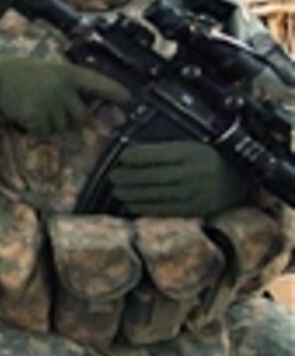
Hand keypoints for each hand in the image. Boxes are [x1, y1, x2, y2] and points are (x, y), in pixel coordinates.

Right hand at [0, 56, 129, 138]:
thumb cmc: (26, 78)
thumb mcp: (54, 77)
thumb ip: (81, 93)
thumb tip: (115, 118)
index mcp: (68, 73)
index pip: (100, 83)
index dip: (116, 92)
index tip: (129, 100)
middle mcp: (63, 89)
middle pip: (82, 116)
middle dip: (71, 117)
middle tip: (50, 105)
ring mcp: (51, 104)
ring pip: (64, 127)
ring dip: (52, 122)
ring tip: (36, 106)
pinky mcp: (38, 117)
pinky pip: (47, 132)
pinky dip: (39, 128)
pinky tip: (28, 114)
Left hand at [109, 140, 247, 215]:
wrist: (243, 180)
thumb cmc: (210, 158)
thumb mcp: (193, 146)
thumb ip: (166, 148)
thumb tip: (130, 150)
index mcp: (191, 152)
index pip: (155, 154)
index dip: (134, 156)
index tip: (121, 156)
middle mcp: (192, 173)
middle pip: (151, 176)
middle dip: (127, 176)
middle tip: (113, 176)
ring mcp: (193, 193)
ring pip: (154, 194)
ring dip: (131, 193)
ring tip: (117, 190)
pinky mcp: (194, 209)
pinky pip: (163, 210)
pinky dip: (143, 207)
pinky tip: (130, 204)